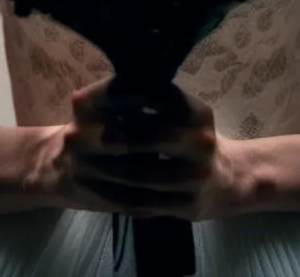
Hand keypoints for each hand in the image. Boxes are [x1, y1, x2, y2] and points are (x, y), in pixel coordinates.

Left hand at [37, 77, 246, 220]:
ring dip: (107, 169)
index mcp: (194, 110)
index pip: (149, 96)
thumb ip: (140, 100)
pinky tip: (98, 189)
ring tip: (82, 163)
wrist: (226, 179)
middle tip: (73, 135)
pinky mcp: (188, 204)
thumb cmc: (188, 135)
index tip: (78, 101)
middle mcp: (199, 139)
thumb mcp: (176, 110)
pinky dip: (118, 196)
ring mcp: (196, 174)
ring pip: (141, 174)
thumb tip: (79, 101)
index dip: (111, 96)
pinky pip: (145, 202)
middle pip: (144, 135)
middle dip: (107, 135)